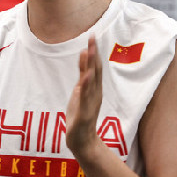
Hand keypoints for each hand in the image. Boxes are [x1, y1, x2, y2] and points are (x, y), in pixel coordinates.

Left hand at [65, 36, 102, 155]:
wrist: (82, 140)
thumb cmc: (81, 116)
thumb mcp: (81, 93)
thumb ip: (84, 78)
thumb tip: (84, 63)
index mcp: (94, 88)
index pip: (96, 67)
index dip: (94, 51)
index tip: (92, 36)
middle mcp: (95, 93)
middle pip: (96, 70)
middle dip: (94, 53)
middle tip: (92, 37)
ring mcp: (90, 102)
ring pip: (91, 81)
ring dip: (90, 65)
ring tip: (89, 50)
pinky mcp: (84, 112)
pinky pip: (85, 97)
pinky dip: (86, 86)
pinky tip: (85, 76)